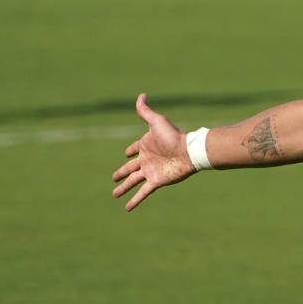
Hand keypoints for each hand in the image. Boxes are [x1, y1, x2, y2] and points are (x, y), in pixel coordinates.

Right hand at [111, 93, 194, 210]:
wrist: (189, 151)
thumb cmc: (173, 136)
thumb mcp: (156, 121)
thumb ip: (145, 111)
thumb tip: (141, 95)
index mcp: (146, 145)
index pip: (134, 149)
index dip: (130, 151)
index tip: (126, 154)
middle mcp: (147, 159)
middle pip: (130, 169)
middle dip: (121, 173)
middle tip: (113, 179)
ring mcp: (151, 171)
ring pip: (133, 181)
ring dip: (124, 188)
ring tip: (114, 194)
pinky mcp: (156, 181)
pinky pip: (143, 192)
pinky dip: (135, 200)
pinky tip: (127, 208)